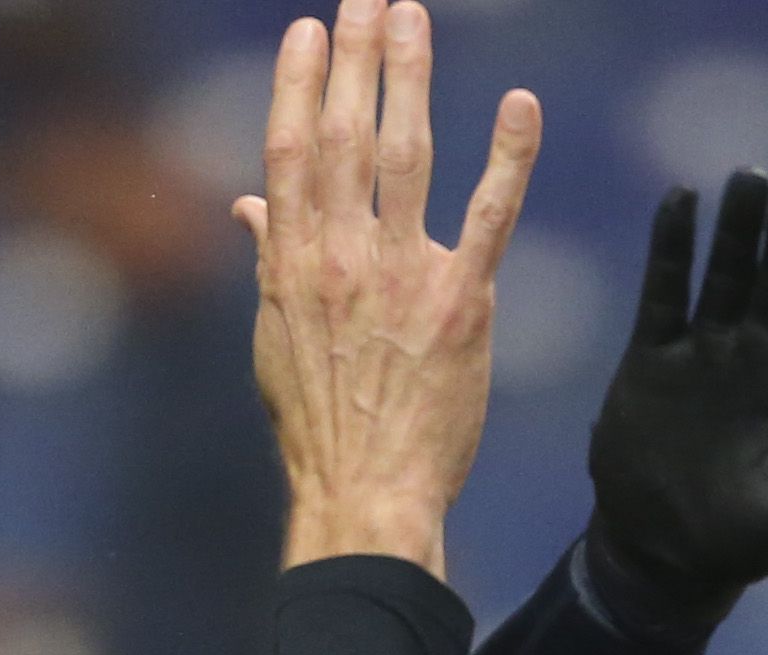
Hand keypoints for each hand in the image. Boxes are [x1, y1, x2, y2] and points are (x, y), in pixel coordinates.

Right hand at [237, 3, 542, 573]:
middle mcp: (341, 256)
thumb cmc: (321, 425)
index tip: (309, 32)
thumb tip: (247, 204)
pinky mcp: (461, 304)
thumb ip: (269, 260)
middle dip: (357, 57)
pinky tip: (520, 103)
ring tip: (413, 16)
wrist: (365, 493)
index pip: (289, 150)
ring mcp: (400, 277)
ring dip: (411, 77)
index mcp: (293, 262)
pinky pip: (490, 215)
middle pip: (345, 134)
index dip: (298, 83)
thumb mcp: (275, 339)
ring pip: (405, 154)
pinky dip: (507, 156)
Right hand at [587, 167, 767, 618]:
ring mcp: (708, 351)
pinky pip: (666, 290)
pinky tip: (682, 200)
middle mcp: (760, 358)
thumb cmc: (744, 545)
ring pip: (729, 271)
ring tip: (750, 178)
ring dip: (740, 227)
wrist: (662, 556)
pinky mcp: (654, 356)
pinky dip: (672, 247)